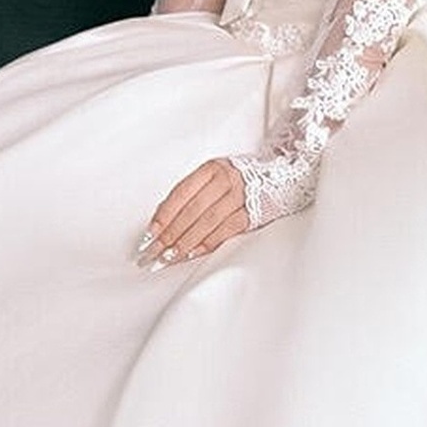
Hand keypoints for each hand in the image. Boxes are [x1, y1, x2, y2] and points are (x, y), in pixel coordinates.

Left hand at [135, 158, 249, 268]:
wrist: (277, 179)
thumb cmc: (235, 181)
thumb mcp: (212, 178)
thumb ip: (189, 195)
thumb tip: (161, 220)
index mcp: (210, 169)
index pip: (180, 193)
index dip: (163, 215)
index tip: (150, 234)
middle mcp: (225, 180)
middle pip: (192, 211)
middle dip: (170, 234)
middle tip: (154, 251)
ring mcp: (240, 197)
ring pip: (207, 223)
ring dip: (185, 242)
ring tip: (169, 257)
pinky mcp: (251, 214)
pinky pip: (225, 232)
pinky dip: (206, 244)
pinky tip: (192, 253)